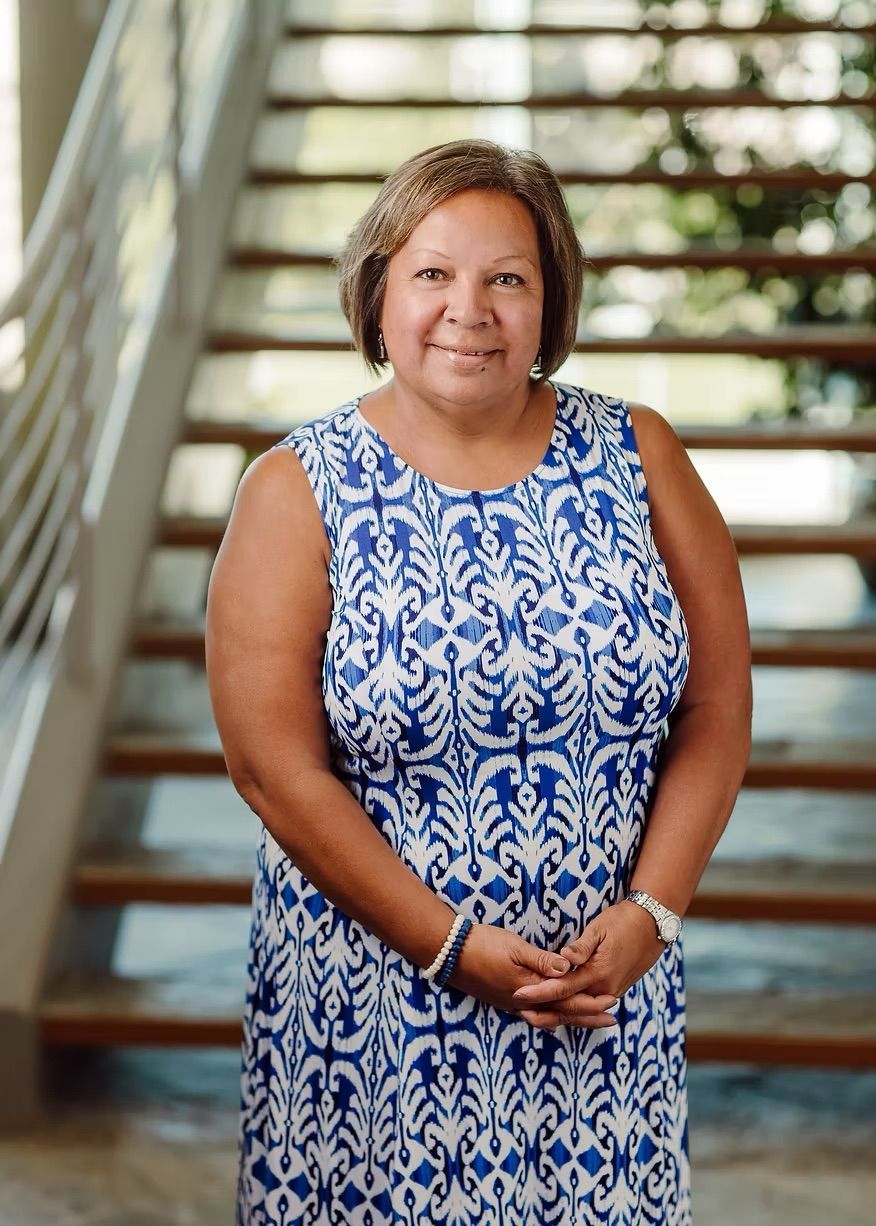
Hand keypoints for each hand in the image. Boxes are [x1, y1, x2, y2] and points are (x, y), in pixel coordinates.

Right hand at [444, 921, 619, 1029]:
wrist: (449, 953)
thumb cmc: (483, 945)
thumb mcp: (515, 947)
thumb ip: (542, 960)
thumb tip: (568, 968)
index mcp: (528, 991)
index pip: (566, 1001)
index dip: (590, 1003)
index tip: (612, 1003)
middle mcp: (523, 1004)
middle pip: (561, 1015)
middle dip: (587, 1017)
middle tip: (611, 1021)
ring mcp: (513, 1005)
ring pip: (549, 1017)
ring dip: (571, 1018)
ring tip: (589, 1020)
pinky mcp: (505, 1000)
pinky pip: (536, 1014)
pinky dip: (552, 1016)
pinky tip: (555, 1013)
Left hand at [510, 900, 666, 1029]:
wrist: (652, 926)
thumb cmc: (622, 922)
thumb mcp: (599, 929)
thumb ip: (581, 947)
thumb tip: (563, 958)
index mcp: (598, 973)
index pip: (562, 987)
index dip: (539, 991)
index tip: (518, 992)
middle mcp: (605, 988)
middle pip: (569, 1006)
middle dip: (544, 1009)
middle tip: (519, 1010)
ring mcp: (612, 991)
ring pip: (580, 1009)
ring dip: (557, 1013)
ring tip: (533, 1016)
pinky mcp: (615, 990)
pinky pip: (590, 1005)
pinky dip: (574, 1010)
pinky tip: (560, 1011)